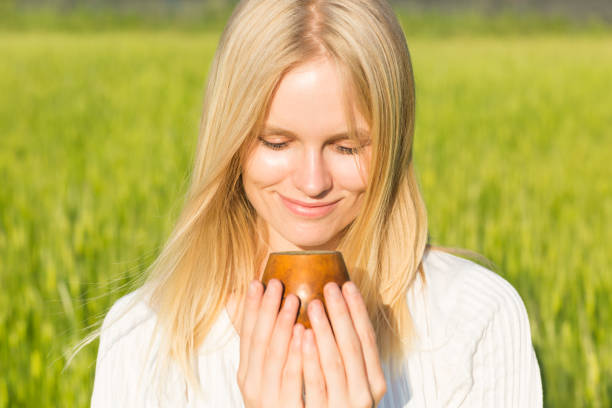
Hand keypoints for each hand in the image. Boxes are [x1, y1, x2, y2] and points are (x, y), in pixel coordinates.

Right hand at [237, 279, 304, 407]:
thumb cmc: (278, 400)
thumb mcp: (264, 374)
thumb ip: (260, 343)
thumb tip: (242, 304)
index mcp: (247, 374)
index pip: (246, 335)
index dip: (251, 309)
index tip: (257, 282)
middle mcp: (254, 386)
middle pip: (259, 341)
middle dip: (267, 310)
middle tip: (276, 283)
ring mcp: (269, 399)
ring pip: (274, 357)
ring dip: (282, 326)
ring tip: (292, 300)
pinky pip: (292, 379)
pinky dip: (297, 354)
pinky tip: (305, 334)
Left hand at [301, 281, 386, 406]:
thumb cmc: (336, 405)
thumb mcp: (351, 382)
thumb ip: (347, 353)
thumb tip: (340, 310)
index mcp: (374, 381)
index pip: (368, 339)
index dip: (358, 311)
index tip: (348, 284)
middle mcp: (365, 393)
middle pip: (353, 346)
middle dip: (341, 314)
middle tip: (329, 286)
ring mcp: (345, 406)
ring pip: (336, 361)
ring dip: (325, 330)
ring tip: (313, 303)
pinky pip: (316, 382)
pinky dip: (310, 356)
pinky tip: (302, 334)